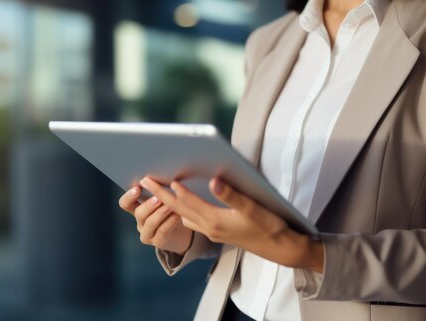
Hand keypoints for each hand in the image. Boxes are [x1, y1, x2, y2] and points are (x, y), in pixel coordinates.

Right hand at [118, 184, 192, 254]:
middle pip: (138, 213)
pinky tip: (178, 215)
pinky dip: (170, 221)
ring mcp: (147, 233)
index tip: (137, 188)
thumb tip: (162, 176)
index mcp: (136, 209)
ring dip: (160, 213)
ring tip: (170, 205)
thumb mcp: (162, 201)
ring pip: (150, 223)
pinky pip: (162, 231)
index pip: (125, 204)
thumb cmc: (170, 211)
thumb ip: (158, 192)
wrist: (180, 234)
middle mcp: (139, 222)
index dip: (129, 197)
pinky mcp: (158, 242)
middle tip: (158, 198)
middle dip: (148, 205)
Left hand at [140, 177, 323, 271]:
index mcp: (215, 220)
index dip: (168, 190)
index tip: (153, 178)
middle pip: (178, 209)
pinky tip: (184, 204)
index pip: (184, 203)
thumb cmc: (268, 226)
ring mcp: (213, 231)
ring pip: (185, 216)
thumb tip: (214, 181)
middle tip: (145, 181)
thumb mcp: (252, 208)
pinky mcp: (219, 232)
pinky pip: (194, 220)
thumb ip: (231, 194)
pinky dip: (184, 211)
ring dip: (170, 204)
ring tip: (159, 191)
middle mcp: (210, 227)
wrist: (280, 247)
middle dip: (160, 195)